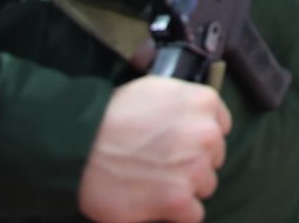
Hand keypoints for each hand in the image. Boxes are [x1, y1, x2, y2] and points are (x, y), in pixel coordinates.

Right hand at [78, 77, 231, 222]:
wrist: (79, 143)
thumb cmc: (111, 114)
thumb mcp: (156, 89)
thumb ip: (184, 105)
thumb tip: (196, 122)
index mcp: (203, 102)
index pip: (220, 127)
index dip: (198, 139)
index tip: (179, 143)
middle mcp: (206, 133)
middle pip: (212, 158)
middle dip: (190, 163)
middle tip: (159, 163)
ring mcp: (195, 167)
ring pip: (204, 186)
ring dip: (183, 188)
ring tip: (152, 182)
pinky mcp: (179, 199)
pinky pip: (193, 214)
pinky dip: (177, 214)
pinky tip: (155, 203)